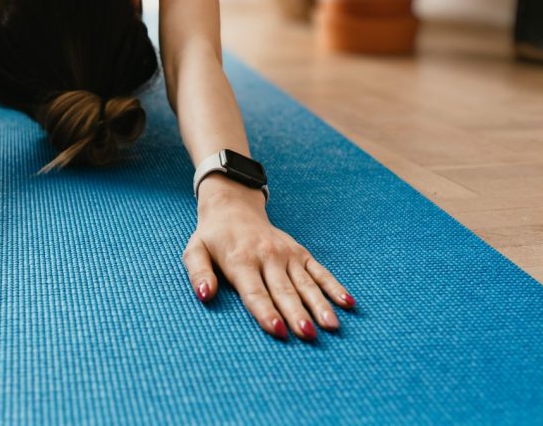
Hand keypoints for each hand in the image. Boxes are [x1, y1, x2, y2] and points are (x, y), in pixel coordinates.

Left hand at [182, 177, 354, 340]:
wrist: (233, 207)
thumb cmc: (212, 238)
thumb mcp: (195, 251)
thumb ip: (199, 273)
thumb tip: (205, 296)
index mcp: (240, 260)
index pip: (254, 291)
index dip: (266, 312)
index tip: (278, 330)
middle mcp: (267, 256)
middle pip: (283, 290)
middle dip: (296, 313)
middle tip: (308, 335)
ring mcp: (286, 254)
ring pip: (305, 283)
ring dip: (319, 305)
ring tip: (331, 326)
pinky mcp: (300, 252)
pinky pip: (319, 271)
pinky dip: (334, 286)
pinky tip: (347, 303)